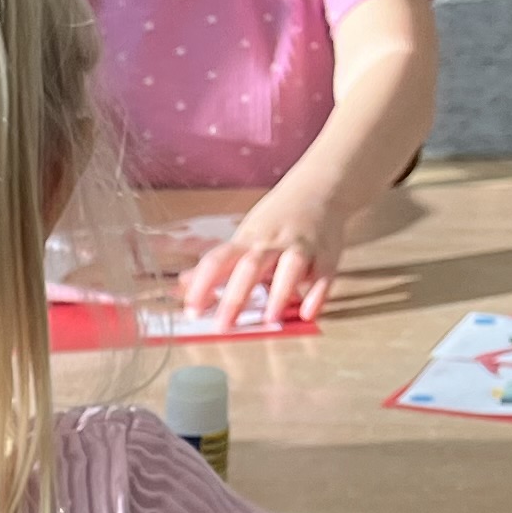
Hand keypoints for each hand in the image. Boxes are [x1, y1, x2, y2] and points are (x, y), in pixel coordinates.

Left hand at [183, 179, 351, 325]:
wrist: (321, 186)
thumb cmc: (277, 219)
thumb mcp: (245, 236)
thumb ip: (218, 264)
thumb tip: (183, 284)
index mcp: (247, 240)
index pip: (218, 260)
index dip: (202, 285)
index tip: (191, 310)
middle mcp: (272, 242)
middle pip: (251, 266)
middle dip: (236, 296)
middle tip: (222, 326)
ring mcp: (301, 246)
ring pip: (290, 267)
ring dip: (280, 292)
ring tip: (271, 319)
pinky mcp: (328, 254)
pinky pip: (324, 274)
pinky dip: (317, 293)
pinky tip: (308, 313)